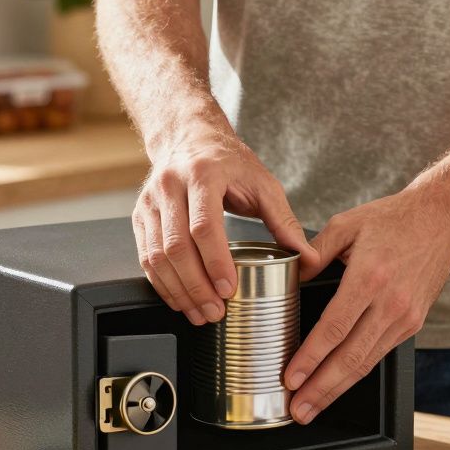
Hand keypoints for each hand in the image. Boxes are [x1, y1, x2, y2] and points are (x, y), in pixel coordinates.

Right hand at [133, 127, 318, 324]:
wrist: (190, 137)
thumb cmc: (228, 161)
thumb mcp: (263, 183)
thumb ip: (285, 221)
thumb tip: (308, 257)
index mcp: (204, 175)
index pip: (204, 226)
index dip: (215, 262)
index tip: (228, 289)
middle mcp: (171, 186)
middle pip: (176, 246)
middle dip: (196, 286)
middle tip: (215, 312)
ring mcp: (151, 202)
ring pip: (155, 256)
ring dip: (177, 291)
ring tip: (199, 313)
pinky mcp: (140, 216)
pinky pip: (145, 257)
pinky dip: (162, 284)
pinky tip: (180, 299)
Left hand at [284, 190, 449, 423]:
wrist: (441, 219)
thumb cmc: (393, 219)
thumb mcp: (345, 224)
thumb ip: (312, 253)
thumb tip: (288, 278)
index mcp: (369, 278)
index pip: (334, 329)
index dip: (310, 358)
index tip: (290, 378)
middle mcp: (390, 303)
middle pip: (350, 357)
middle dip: (320, 388)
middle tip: (297, 410)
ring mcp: (405, 317)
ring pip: (366, 363)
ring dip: (336, 389)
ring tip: (311, 407)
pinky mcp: (412, 324)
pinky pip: (378, 355)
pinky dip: (356, 374)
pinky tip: (336, 385)